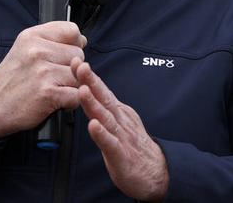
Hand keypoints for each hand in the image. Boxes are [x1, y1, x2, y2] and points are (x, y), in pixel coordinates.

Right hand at [0, 22, 85, 139]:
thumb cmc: (11, 78)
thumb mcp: (24, 48)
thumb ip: (52, 40)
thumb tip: (82, 40)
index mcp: (32, 36)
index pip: (72, 31)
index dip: (73, 44)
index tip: (63, 55)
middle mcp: (37, 51)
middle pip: (79, 54)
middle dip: (72, 68)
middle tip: (52, 77)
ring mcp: (43, 72)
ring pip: (79, 75)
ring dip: (71, 86)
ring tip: (54, 88)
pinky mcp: (48, 93)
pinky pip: (76, 95)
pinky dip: (70, 102)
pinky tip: (56, 101)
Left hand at [71, 59, 168, 200]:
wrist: (156, 172)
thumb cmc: (133, 147)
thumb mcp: (118, 123)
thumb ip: (104, 108)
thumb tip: (88, 90)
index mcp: (118, 112)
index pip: (101, 91)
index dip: (88, 76)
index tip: (75, 60)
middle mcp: (119, 120)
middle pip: (103, 97)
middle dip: (90, 80)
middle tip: (79, 65)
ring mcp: (121, 136)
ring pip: (105, 117)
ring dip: (93, 103)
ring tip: (83, 90)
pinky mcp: (121, 155)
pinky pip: (109, 143)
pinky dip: (101, 134)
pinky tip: (93, 126)